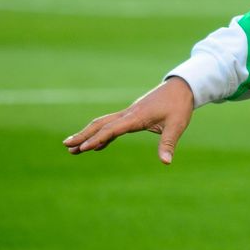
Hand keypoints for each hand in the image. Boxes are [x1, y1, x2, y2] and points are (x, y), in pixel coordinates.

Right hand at [63, 77, 194, 164]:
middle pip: (101, 124)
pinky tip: (98, 146)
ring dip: (89, 134)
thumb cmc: (180, 106)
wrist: (182, 87)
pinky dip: (104, 135)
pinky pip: (113, 125)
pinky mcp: (133, 114)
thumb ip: (169, 144)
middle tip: (67, 146)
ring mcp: (129, 113)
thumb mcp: (177, 125)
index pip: (113, 129)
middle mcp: (129, 114)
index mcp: (137, 116)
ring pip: (104, 123)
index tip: (83, 148)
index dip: (98, 138)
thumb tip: (166, 162)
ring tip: (73, 147)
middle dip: (84, 135)